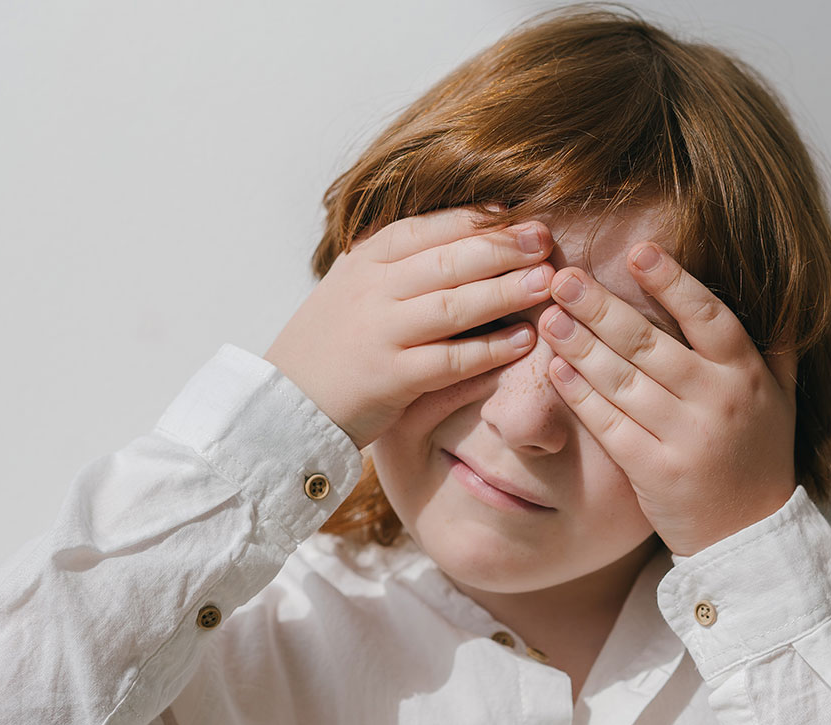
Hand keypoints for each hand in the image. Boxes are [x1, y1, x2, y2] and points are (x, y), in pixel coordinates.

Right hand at [265, 206, 554, 449]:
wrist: (284, 405)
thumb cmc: (330, 346)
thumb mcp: (352, 289)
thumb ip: (396, 264)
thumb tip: (461, 235)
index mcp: (364, 262)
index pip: (428, 228)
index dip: (477, 220)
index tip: (518, 214)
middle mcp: (371, 291)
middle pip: (448, 260)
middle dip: (502, 247)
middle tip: (544, 241)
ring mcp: (380, 334)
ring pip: (454, 305)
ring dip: (505, 291)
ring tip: (546, 282)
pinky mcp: (390, 379)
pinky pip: (451, 360)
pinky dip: (490, 350)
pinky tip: (524, 341)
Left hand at [537, 243, 798, 556]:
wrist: (750, 538)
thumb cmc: (759, 458)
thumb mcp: (782, 399)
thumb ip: (776, 347)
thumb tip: (782, 293)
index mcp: (745, 375)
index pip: (708, 316)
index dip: (673, 282)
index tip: (639, 250)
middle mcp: (717, 401)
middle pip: (650, 345)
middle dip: (603, 307)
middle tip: (565, 276)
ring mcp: (684, 438)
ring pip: (623, 381)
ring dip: (581, 345)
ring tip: (550, 315)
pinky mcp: (654, 472)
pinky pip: (609, 425)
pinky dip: (580, 396)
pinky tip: (556, 369)